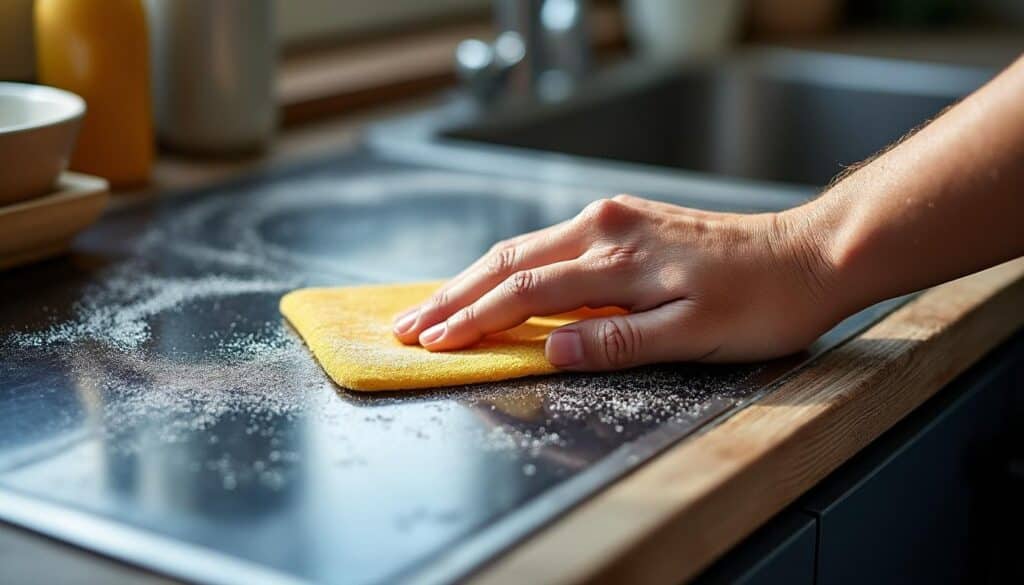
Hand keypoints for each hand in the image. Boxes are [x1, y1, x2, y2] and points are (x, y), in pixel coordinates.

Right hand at [392, 195, 838, 369]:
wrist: (808, 255)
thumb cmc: (761, 301)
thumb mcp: (694, 334)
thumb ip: (618, 340)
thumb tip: (549, 349)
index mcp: (616, 257)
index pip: (524, 291)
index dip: (473, 319)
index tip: (432, 342)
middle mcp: (605, 227)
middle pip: (508, 260)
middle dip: (453, 295)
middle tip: (408, 324)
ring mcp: (613, 220)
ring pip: (523, 247)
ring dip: (474, 278)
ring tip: (435, 307)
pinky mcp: (626, 221)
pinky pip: (549, 243)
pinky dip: (510, 266)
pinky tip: (495, 282)